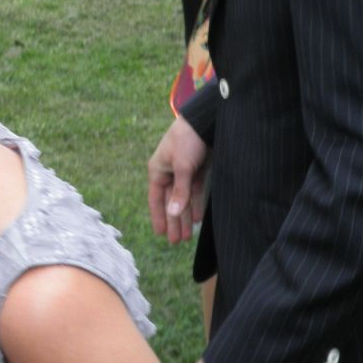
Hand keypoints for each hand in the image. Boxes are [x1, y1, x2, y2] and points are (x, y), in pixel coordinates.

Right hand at [148, 116, 207, 242]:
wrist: (206, 120)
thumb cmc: (187, 140)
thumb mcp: (182, 167)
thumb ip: (179, 192)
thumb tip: (172, 213)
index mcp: (158, 170)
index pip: (156, 199)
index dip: (158, 217)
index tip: (160, 234)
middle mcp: (169, 172)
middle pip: (170, 202)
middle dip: (173, 221)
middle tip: (176, 242)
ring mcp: (184, 171)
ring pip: (183, 198)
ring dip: (185, 216)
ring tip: (187, 235)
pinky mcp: (197, 169)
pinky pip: (194, 191)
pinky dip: (195, 204)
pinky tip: (197, 217)